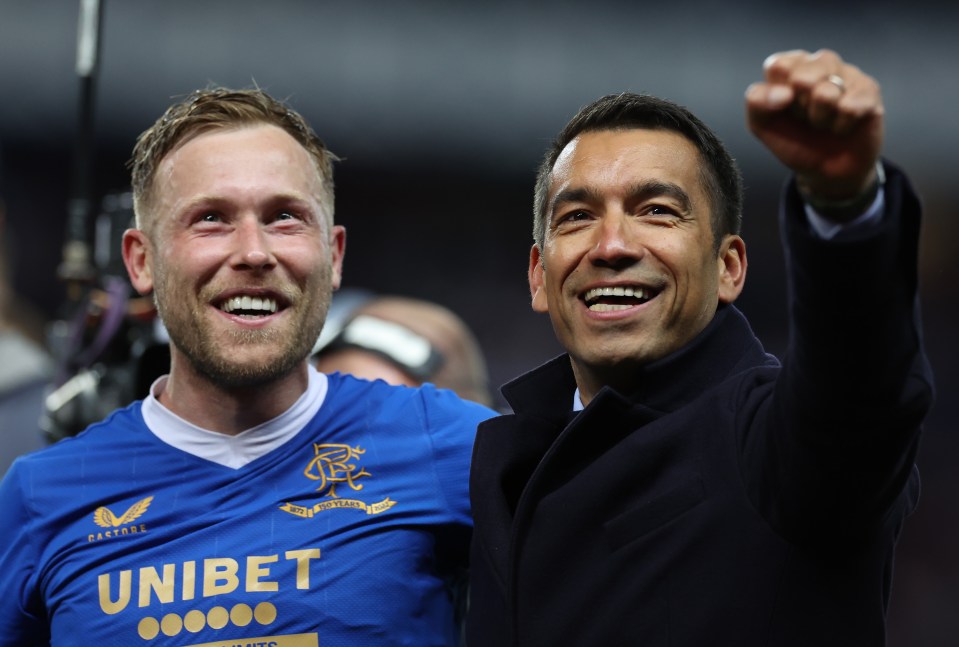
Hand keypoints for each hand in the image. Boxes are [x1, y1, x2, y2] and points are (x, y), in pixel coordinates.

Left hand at [745, 49, 883, 202]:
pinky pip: (849, 108)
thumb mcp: (763, 125)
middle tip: (805, 118)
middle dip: (799, 109)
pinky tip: (842, 127)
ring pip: (826, 92)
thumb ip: (757, 102)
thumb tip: (782, 93)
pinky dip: (841, 126)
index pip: (778, 66)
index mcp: (791, 66)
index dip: (777, 97)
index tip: (783, 109)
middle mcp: (820, 63)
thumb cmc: (795, 140)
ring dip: (820, 119)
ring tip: (824, 123)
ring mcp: (848, 73)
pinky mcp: (869, 90)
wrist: (827, 170)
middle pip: (802, 77)